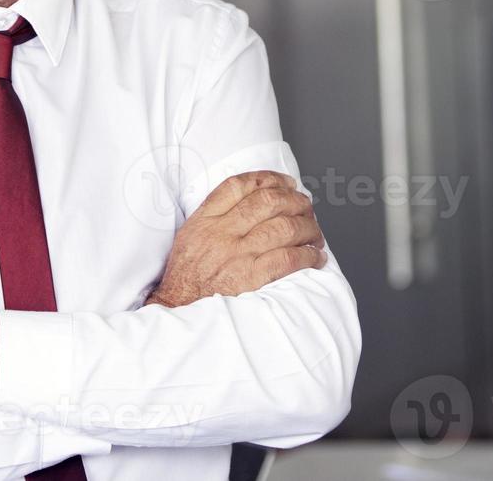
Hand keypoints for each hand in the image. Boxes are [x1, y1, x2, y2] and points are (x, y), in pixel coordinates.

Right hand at [146, 170, 326, 307]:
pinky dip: (307, 256)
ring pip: (284, 228)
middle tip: (307, 208)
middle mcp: (221, 233)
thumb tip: (250, 202)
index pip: (240, 186)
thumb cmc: (185, 278)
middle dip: (296, 201)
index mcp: (205, 220)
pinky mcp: (250, 278)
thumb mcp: (189, 237)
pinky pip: (288, 259)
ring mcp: (237, 255)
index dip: (269, 179)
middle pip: (269, 202)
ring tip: (315, 235)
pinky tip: (315, 258)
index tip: (287, 183)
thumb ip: (214, 216)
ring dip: (308, 229)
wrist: (177, 312)